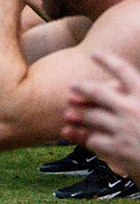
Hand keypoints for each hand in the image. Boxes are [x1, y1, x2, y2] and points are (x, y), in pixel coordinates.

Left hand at [62, 52, 139, 178]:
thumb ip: (136, 96)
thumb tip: (119, 87)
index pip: (122, 70)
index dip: (107, 60)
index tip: (95, 54)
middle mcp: (132, 109)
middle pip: (98, 92)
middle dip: (82, 87)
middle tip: (73, 86)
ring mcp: (124, 129)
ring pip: (92, 116)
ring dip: (79, 116)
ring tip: (69, 115)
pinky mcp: (119, 149)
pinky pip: (94, 140)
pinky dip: (89, 140)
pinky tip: (86, 140)